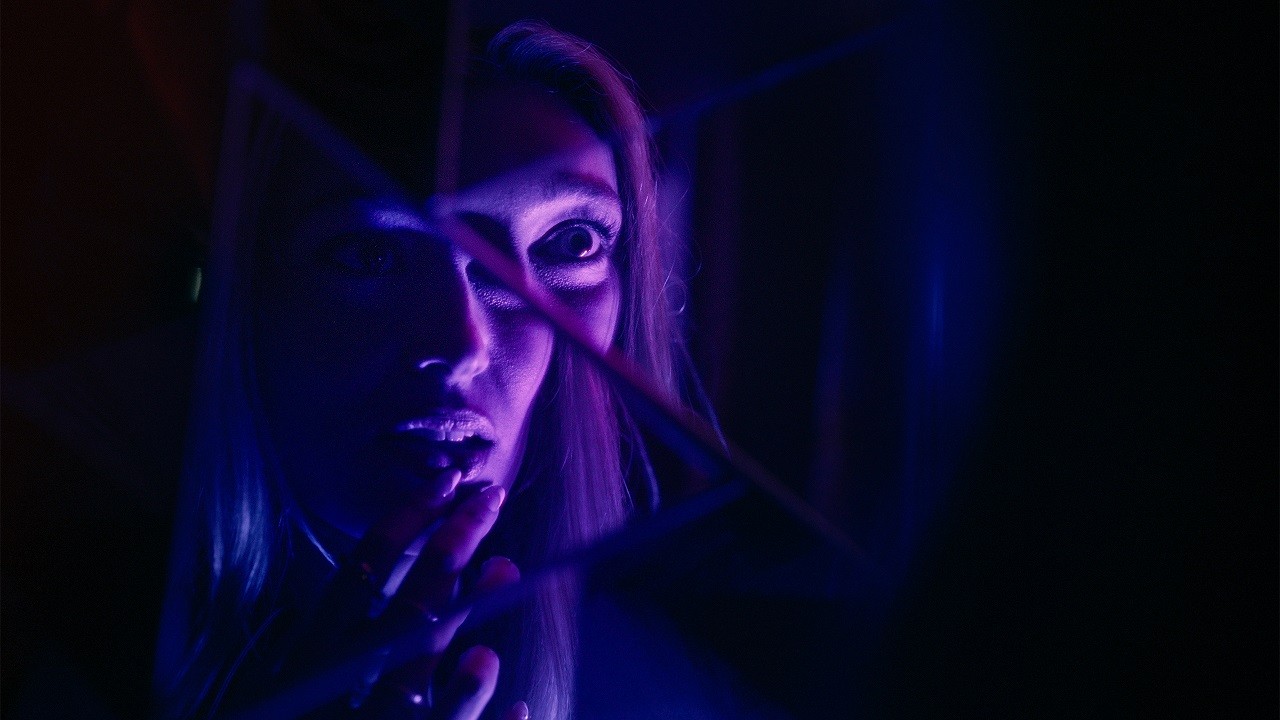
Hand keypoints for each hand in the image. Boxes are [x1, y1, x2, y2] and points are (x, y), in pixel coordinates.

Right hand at [281, 468, 528, 719]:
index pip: (353, 580)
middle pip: (400, 613)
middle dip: (449, 549)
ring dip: (470, 628)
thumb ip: (325, 643)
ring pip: (420, 684)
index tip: (442, 484)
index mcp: (301, 666)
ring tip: (506, 577)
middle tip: (491, 499)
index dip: (400, 527)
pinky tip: (522, 709)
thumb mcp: (279, 690)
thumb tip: (386, 587)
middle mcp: (327, 695)